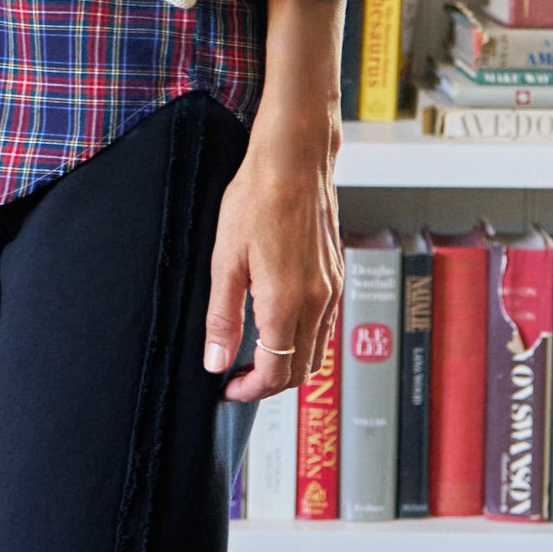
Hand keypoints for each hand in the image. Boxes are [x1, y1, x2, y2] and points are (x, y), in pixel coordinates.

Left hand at [203, 109, 340, 400]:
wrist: (295, 161)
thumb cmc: (257, 199)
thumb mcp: (225, 261)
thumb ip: (223, 317)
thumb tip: (215, 361)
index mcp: (287, 303)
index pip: (275, 373)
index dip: (249, 391)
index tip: (227, 388)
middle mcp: (317, 302)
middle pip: (301, 371)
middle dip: (269, 385)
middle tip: (237, 379)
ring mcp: (331, 290)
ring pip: (317, 353)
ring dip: (289, 367)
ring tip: (256, 359)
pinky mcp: (336, 276)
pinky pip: (325, 327)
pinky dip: (304, 343)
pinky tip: (280, 329)